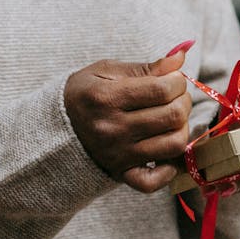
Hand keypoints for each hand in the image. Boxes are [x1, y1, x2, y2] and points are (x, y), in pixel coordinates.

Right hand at [64, 48, 191, 192]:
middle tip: (174, 97)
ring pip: (174, 144)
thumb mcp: (107, 71)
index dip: (177, 81)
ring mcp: (118, 155)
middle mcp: (112, 129)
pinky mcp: (122, 174)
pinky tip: (165, 150)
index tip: (172, 79)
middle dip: (183, 101)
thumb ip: (146, 67)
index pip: (162, 89)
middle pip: (173, 116)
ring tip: (171, 119)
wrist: (56, 128)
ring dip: (182, 128)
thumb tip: (180, 57)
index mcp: (106, 98)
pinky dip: (169, 168)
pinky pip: (155, 181)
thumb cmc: (87, 93)